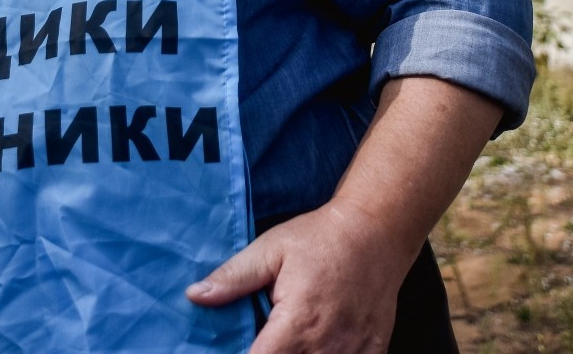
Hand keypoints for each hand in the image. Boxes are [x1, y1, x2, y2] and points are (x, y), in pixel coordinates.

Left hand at [186, 198, 416, 353]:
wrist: (376, 231)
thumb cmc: (320, 238)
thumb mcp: (271, 249)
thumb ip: (234, 277)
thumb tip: (196, 296)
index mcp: (296, 323)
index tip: (236, 349)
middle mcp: (326, 345)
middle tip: (264, 338)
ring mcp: (352, 352)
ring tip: (288, 340)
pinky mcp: (372, 352)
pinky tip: (318, 343)